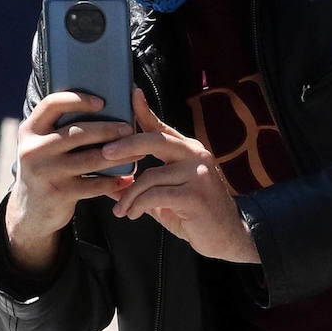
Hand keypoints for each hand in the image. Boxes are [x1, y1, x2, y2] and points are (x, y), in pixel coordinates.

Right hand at [6, 92, 142, 272]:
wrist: (31, 210)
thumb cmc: (47, 167)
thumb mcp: (43, 144)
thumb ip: (61, 127)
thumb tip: (105, 106)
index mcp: (29, 130)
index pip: (52, 104)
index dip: (78, 99)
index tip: (102, 102)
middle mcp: (32, 150)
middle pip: (77, 132)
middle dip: (108, 129)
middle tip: (129, 129)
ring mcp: (44, 173)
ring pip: (90, 159)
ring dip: (119, 155)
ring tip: (137, 152)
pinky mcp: (58, 194)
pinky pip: (94, 185)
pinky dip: (114, 181)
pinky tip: (127, 177)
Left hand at [104, 89, 259, 263]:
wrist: (228, 237)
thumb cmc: (195, 215)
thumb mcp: (166, 197)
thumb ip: (142, 187)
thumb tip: (110, 184)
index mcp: (188, 150)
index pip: (161, 128)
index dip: (144, 110)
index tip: (131, 93)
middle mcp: (195, 155)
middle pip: (155, 140)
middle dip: (126, 145)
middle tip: (104, 154)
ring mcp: (198, 173)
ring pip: (150, 176)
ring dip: (129, 195)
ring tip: (121, 210)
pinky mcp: (195, 195)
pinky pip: (156, 195)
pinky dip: (138, 205)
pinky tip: (132, 214)